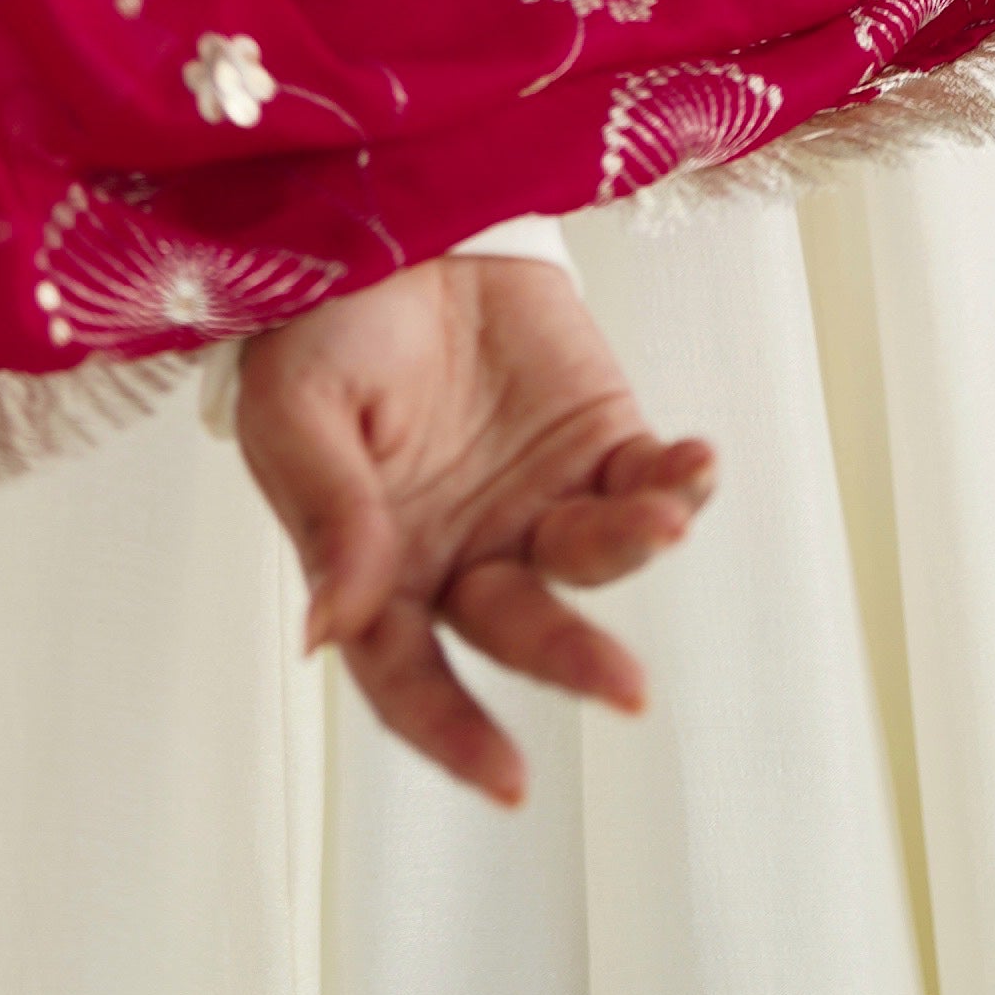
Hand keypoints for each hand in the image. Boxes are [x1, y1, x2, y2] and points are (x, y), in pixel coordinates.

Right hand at [233, 253, 719, 805]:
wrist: (393, 215)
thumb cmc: (323, 322)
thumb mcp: (298, 408)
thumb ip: (327, 515)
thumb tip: (326, 634)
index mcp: (380, 571)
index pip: (412, 678)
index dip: (455, 733)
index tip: (508, 780)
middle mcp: (466, 557)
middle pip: (522, 630)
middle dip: (572, 658)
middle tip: (624, 687)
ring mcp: (540, 503)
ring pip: (593, 559)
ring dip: (631, 547)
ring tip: (662, 520)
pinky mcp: (601, 442)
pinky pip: (650, 483)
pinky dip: (680, 484)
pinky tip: (696, 468)